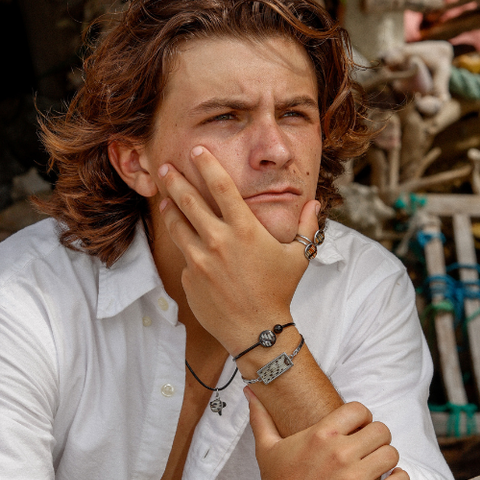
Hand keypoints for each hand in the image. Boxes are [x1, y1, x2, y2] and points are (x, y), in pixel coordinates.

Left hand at [155, 147, 319, 355]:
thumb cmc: (278, 291)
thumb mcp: (298, 257)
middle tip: (164, 165)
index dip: (207, 165)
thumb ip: (306, 227)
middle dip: (174, 180)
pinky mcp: (188, 276)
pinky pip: (185, 255)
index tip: (196, 150)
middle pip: (188, 201)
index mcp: (245, 230)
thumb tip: (315, 203)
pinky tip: (189, 244)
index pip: (222, 187)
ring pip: (177, 226)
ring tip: (165, 199)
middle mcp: (218, 240)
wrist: (256, 329)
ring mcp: (199, 259)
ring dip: (171, 209)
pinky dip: (187, 247)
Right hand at [246, 389, 406, 479]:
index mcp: (320, 435)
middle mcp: (340, 453)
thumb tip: (251, 393)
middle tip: (367, 451)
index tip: (357, 430)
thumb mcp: (266, 447)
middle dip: (376, 440)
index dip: (361, 419)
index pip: (360, 410)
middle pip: (382, 431)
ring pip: (392, 454)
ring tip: (374, 468)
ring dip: (386, 460)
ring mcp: (355, 479)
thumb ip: (261, 417)